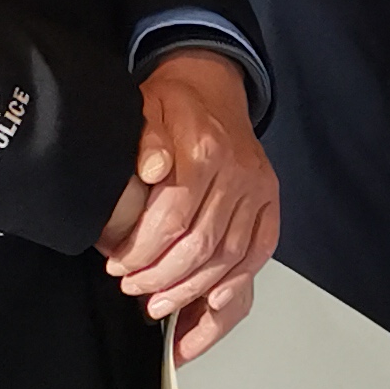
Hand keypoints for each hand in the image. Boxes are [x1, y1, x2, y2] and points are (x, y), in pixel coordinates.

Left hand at [105, 52, 281, 360]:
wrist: (211, 85)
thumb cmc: (173, 104)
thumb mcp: (145, 109)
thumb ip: (145, 140)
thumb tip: (151, 171)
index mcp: (204, 150)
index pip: (172, 219)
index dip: (142, 252)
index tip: (119, 267)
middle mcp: (238, 172)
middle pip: (203, 245)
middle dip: (164, 279)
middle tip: (136, 291)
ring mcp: (258, 188)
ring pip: (231, 255)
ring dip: (195, 288)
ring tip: (162, 303)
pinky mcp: (270, 198)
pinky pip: (261, 248)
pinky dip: (239, 278)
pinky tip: (215, 298)